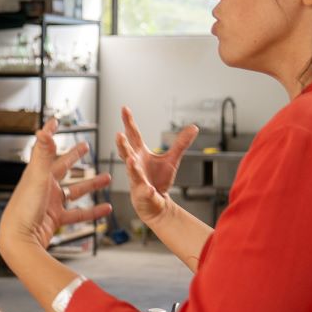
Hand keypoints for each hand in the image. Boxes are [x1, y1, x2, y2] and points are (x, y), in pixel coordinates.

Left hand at [0, 119, 112, 253]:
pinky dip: (92, 211)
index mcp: (37, 173)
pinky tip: (106, 208)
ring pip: (74, 191)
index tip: (55, 121)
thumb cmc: (24, 208)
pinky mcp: (55, 219)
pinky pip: (78, 214)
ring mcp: (50, 203)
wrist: (19, 239)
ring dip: (90, 185)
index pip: (44, 148)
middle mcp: (43, 186)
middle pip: (62, 167)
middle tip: (85, 146)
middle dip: (74, 156)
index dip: (50, 133)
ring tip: (107, 178)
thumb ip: (43, 154)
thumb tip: (43, 130)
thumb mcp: (37, 177)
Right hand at [117, 108, 195, 227]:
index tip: (124, 108)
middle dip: (122, 144)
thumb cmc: (158, 181)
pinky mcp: (143, 193)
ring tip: (130, 159)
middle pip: (127, 151)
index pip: (133, 135)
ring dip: (130, 165)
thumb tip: (193, 127)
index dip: (129, 122)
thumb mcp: (171, 159)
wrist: (155, 203)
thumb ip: (180, 143)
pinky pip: (145, 191)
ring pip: (131, 171)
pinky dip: (147, 190)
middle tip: (118, 134)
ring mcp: (137, 179)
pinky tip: (150, 189)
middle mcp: (135, 164)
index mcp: (140, 154)